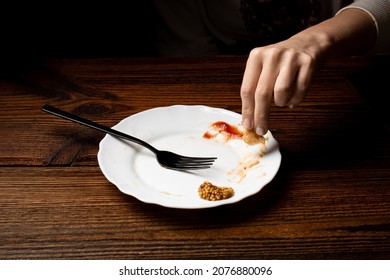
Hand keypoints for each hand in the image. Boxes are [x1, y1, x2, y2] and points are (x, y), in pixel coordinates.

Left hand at [240, 7, 376, 135]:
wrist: (309, 43)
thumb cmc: (281, 63)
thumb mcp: (263, 68)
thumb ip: (255, 88)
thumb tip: (249, 119)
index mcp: (256, 56)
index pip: (247, 88)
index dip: (247, 110)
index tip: (248, 125)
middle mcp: (272, 55)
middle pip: (262, 93)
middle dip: (261, 115)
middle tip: (261, 129)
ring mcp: (290, 58)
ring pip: (281, 93)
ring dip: (281, 103)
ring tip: (283, 100)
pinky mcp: (308, 63)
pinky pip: (299, 91)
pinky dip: (295, 100)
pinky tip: (293, 98)